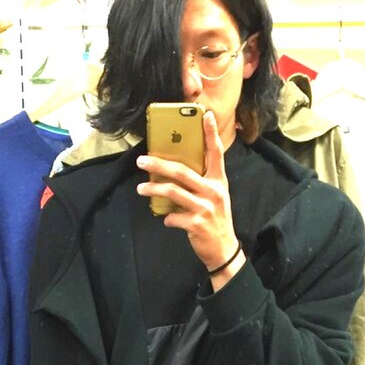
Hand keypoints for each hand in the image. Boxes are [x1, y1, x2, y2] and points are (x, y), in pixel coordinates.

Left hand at [136, 110, 240, 274]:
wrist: (224, 249)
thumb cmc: (215, 219)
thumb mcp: (215, 197)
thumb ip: (201, 182)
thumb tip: (174, 170)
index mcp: (218, 181)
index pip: (216, 152)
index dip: (211, 133)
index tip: (206, 115)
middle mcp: (213, 191)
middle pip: (182, 171)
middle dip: (159, 164)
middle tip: (142, 160)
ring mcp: (205, 207)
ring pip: (173, 192)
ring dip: (153, 189)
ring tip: (141, 188)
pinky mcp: (197, 223)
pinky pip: (174, 217)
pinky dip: (167, 218)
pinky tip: (165, 219)